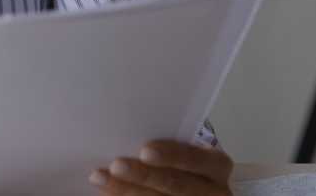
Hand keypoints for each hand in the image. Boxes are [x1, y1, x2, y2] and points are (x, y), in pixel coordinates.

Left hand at [88, 139, 232, 194]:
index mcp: (216, 165)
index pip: (194, 158)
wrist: (200, 185)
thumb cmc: (186, 158)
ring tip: (100, 177)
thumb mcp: (188, 147)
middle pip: (175, 184)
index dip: (170, 156)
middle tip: (115, 165)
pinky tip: (106, 192)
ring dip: (126, 191)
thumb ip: (169, 142)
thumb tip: (127, 127)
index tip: (145, 150)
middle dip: (143, 176)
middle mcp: (212, 190)